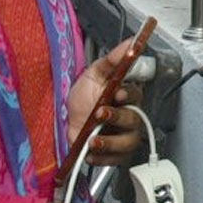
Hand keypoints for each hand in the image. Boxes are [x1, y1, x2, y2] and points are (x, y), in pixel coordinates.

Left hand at [66, 38, 146, 165]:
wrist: (65, 122)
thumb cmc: (84, 97)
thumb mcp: (95, 74)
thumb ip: (113, 60)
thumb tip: (130, 42)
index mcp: (127, 96)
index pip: (137, 94)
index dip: (129, 95)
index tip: (117, 94)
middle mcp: (130, 117)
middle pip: (134, 120)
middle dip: (117, 118)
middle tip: (100, 114)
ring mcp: (123, 137)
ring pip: (127, 143)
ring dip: (110, 142)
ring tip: (93, 140)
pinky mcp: (115, 156)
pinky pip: (115, 160)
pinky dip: (102, 157)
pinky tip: (90, 152)